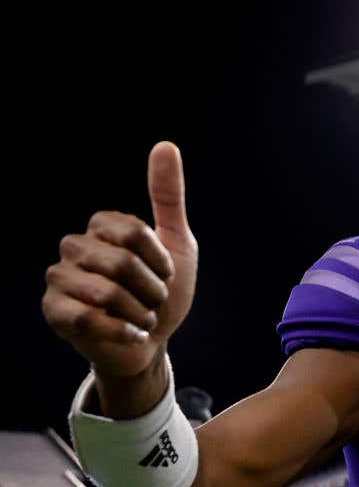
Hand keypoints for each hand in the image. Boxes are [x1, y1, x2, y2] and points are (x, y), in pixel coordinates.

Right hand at [42, 142, 197, 378]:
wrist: (154, 342)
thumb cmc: (165, 293)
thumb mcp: (178, 244)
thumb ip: (168, 196)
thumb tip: (165, 145)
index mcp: (103, 225)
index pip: (134, 232)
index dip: (160, 260)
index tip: (165, 273)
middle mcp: (75, 246)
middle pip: (120, 262)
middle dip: (152, 289)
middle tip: (153, 300)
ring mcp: (60, 278)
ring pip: (105, 292)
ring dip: (139, 312)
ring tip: (141, 317)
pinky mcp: (54, 311)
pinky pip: (87, 318)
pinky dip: (122, 331)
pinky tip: (131, 334)